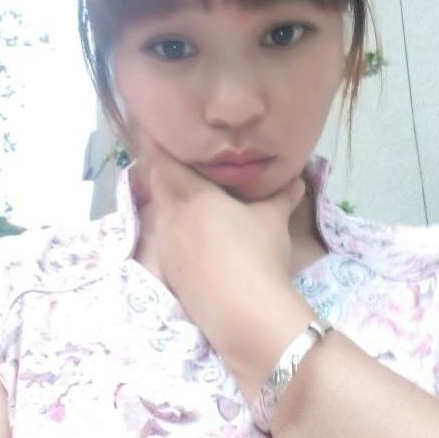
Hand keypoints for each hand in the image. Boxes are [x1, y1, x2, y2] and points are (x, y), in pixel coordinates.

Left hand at [130, 125, 315, 399]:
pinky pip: (161, 241)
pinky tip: (187, 240)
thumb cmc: (257, 252)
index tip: (141, 126)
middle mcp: (170, 216)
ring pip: (157, 214)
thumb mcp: (272, 219)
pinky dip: (169, 232)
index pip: (162, 161)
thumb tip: (297, 180)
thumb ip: (281, 196)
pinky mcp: (167, 272)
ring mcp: (164, 246)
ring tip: (180, 201)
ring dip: (164, 203)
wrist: (244, 311)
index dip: (151, 143)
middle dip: (160, 172)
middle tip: (170, 163)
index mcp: (191, 195)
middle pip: (155, 186)